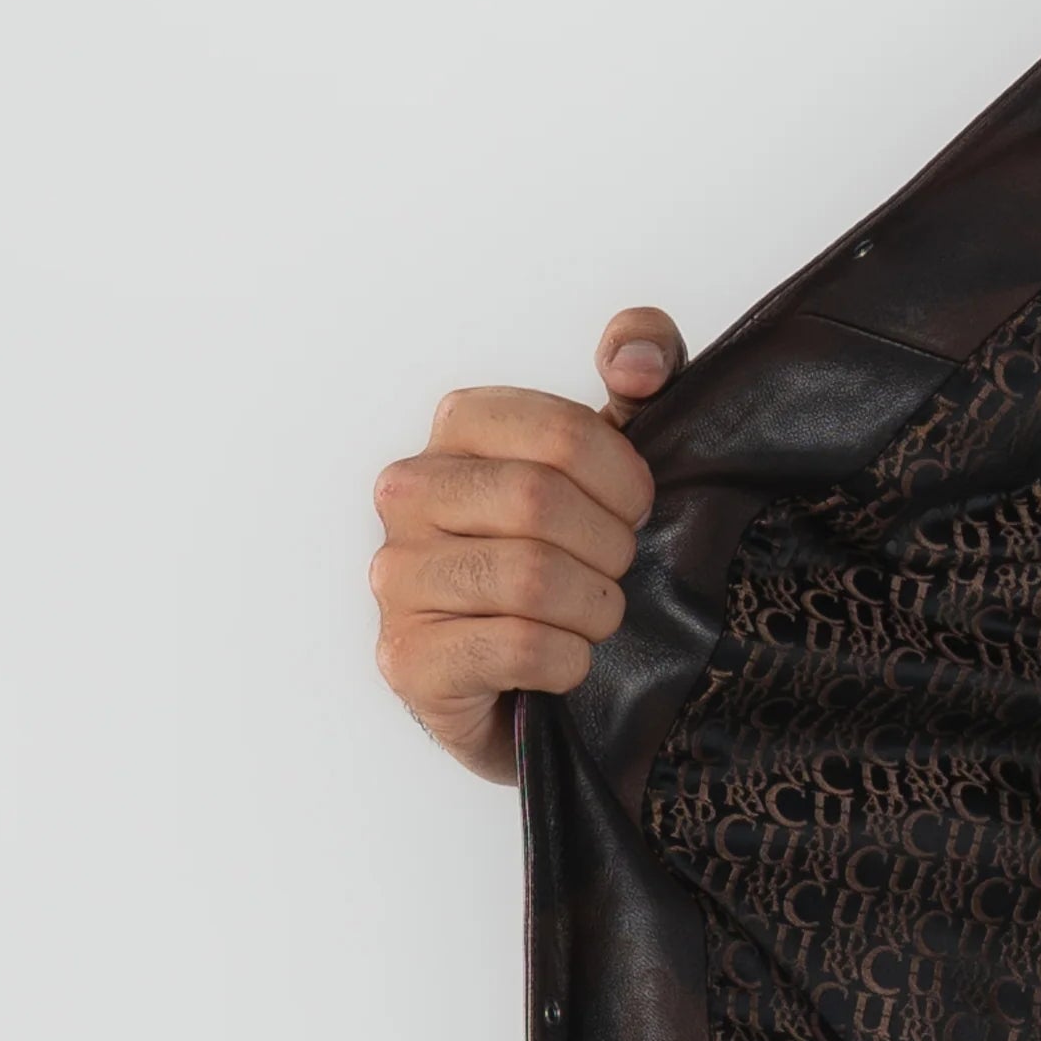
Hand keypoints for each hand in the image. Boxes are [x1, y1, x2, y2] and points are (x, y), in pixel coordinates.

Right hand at [368, 308, 684, 780]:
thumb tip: (634, 364)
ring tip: (593, 615)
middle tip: (615, 571)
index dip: (623, 478)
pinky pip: (515, 647)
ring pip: (527, 577)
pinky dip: (568, 660)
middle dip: (609, 547)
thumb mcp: (621, 448)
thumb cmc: (575, 552)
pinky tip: (567, 661)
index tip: (635, 510)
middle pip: (538, 500)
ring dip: (593, 607)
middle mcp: (408, 494)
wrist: (537, 675)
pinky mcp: (407, 659)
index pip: (559, 430)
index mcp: (458, 428)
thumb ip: (644, 366)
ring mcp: (396, 577)